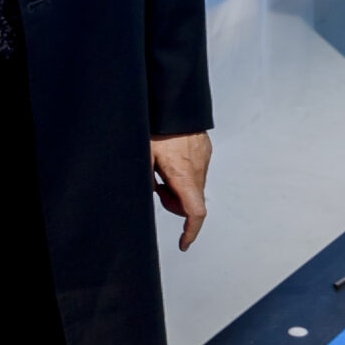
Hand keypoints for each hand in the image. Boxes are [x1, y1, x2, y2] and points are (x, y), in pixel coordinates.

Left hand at [150, 133, 209, 250]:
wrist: (174, 101)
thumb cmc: (157, 126)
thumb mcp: (143, 155)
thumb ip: (144, 179)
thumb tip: (141, 195)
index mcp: (184, 175)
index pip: (195, 213)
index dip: (190, 232)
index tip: (183, 243)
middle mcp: (198, 169)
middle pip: (192, 201)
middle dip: (175, 204)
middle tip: (156, 188)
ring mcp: (204, 158)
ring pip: (193, 186)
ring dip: (178, 187)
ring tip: (159, 169)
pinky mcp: (204, 148)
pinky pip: (195, 171)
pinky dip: (183, 174)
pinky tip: (167, 159)